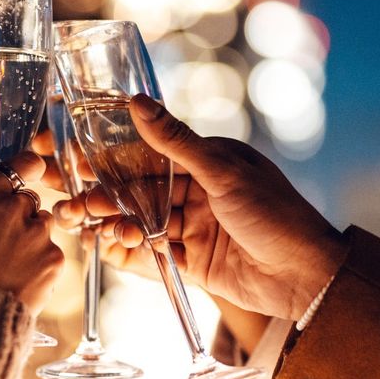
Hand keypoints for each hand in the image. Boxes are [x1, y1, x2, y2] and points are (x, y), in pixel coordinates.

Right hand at [0, 152, 64, 314]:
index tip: (33, 168)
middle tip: (2, 242)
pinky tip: (20, 277)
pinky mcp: (53, 256)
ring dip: (32, 238)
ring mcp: (35, 232)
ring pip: (43, 224)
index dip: (26, 168)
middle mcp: (11, 207)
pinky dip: (40, 262)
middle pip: (28, 199)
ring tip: (9, 263)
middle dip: (21, 215)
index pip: (18, 165)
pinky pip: (51, 250)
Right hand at [57, 95, 347, 321]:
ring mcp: (195, 229)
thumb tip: (136, 101)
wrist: (308, 277)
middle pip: (139, 193)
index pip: (148, 155)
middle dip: (104, 197)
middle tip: (71, 202)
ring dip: (114, 225)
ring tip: (90, 228)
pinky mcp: (195, 264)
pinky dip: (130, 255)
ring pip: (142, 224)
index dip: (111, 159)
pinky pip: (154, 257)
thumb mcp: (223, 172)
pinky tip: (108, 250)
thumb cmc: (277, 215)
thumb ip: (175, 141)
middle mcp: (198, 192)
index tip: (76, 160)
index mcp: (207, 162)